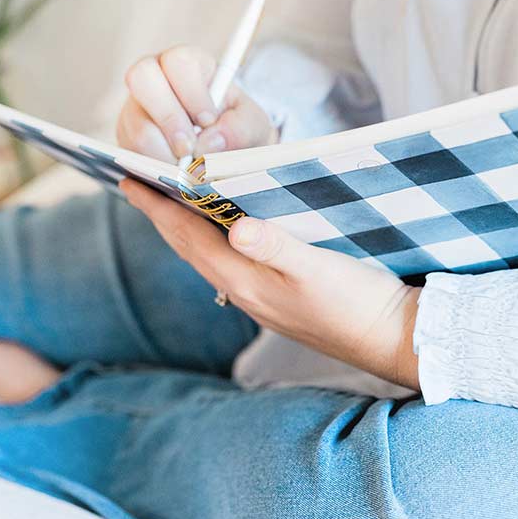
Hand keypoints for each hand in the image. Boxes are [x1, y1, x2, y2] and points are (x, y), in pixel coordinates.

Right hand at [116, 45, 276, 162]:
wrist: (224, 152)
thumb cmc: (235, 128)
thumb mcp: (251, 124)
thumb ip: (240, 128)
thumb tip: (210, 142)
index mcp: (187, 64)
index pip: (179, 62)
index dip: (191, 92)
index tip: (208, 120)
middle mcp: (154, 78)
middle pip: (141, 78)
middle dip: (168, 118)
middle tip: (189, 149)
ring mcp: (135, 107)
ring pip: (134, 124)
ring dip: (161, 152)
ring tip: (186, 169)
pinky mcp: (126, 136)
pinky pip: (130, 151)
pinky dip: (152, 168)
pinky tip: (173, 174)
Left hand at [121, 179, 420, 390]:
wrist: (390, 339)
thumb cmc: (357, 303)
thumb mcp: (318, 268)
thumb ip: (276, 247)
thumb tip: (234, 227)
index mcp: (246, 280)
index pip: (188, 237)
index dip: (157, 207)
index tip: (128, 179)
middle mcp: (244, 290)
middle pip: (189, 246)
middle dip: (161, 215)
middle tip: (137, 183)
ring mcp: (259, 296)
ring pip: (206, 255)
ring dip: (184, 227)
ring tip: (167, 202)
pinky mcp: (276, 296)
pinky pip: (228, 262)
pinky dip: (212, 239)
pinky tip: (222, 229)